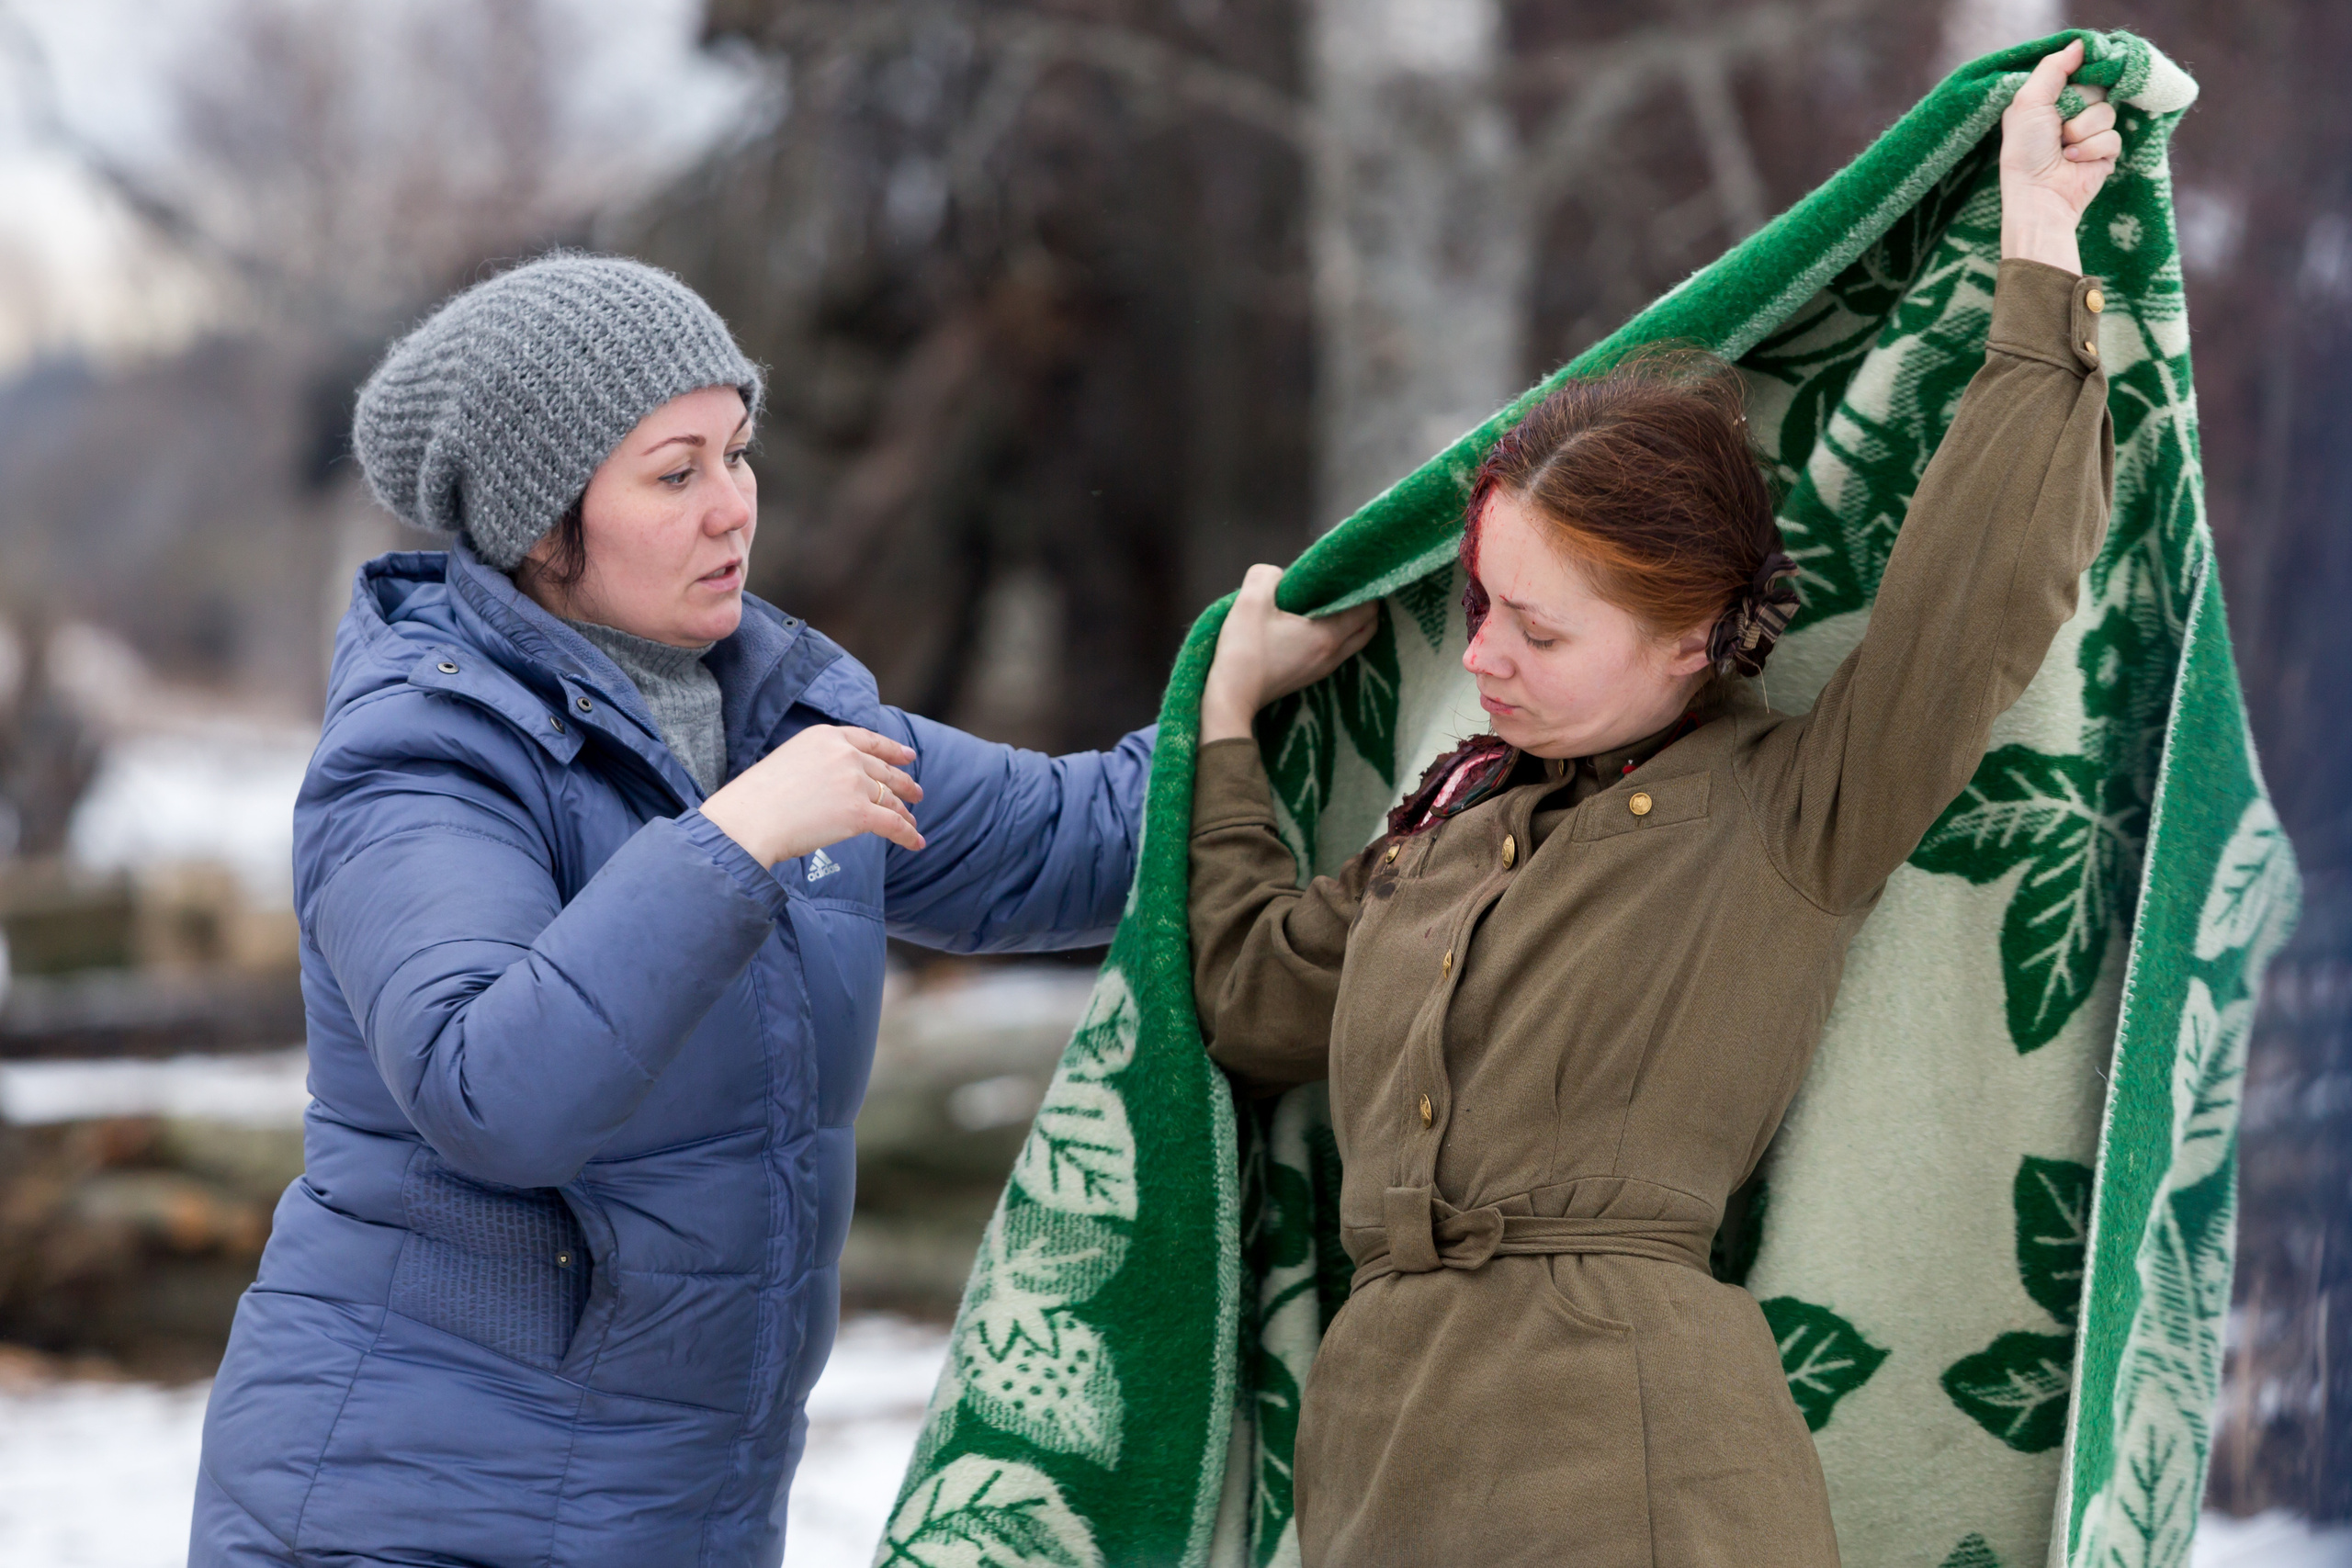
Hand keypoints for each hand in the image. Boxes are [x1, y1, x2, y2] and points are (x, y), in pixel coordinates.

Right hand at [700, 724, 924, 865]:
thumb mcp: (788, 760)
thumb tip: (835, 786)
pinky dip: (908, 834)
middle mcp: (844, 754)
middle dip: (903, 782)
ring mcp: (854, 783)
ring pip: (890, 798)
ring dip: (904, 811)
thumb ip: (818, 764)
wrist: (748, 820)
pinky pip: (893, 824)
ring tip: (912, 820)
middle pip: (883, 770)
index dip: (892, 749)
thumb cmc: (756, 798)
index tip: (908, 755)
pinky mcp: (859, 813)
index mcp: (825, 736)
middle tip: (916, 792)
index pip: (868, 740)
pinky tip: (916, 842)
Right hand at [1201, 565, 1379, 742]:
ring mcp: (1322, 670)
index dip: (1366, 589)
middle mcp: (1332, 655)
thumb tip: (1277, 575)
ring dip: (1352, 624)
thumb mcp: (1250, 601)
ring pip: (1353, 643)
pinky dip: (1337, 638)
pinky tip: (1315, 627)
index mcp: (1327, 635)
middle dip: (1365, 607)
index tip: (1354, 574)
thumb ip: (1265, 576)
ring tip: (1332, 604)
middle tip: (1348, 587)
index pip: (1367, 610)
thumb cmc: (1244, 649)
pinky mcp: (1309, 678)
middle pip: (1367, 629)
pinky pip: (1337, 654)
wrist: (1231, 696)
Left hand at [1999, 39, 2119, 273]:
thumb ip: (2052, 69)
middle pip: (2097, 88)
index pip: (2078, 71)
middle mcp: (2068, 115)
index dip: (2081, 73)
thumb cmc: (2025, 152)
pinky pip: (2113, 136)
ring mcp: (2089, 134)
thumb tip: (2080, 44)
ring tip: (2064, 149)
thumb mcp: (2029, 102)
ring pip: (2106, 112)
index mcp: (2047, 101)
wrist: (2039, 197)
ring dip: (2083, 130)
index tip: (2077, 78)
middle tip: (2058, 125)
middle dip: (2078, 106)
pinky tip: (2074, 162)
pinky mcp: (2105, 153)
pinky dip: (2092, 149)